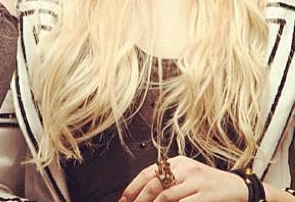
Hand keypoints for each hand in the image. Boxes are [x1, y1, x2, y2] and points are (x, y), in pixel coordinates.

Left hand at [119, 156, 248, 201]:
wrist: (238, 186)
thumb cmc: (208, 183)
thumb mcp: (187, 175)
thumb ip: (169, 181)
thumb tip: (145, 194)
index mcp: (176, 162)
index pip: (148, 173)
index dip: (133, 187)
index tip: (123, 199)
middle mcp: (184, 168)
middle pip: (154, 184)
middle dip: (139, 199)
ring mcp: (195, 180)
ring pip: (166, 196)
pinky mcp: (205, 194)